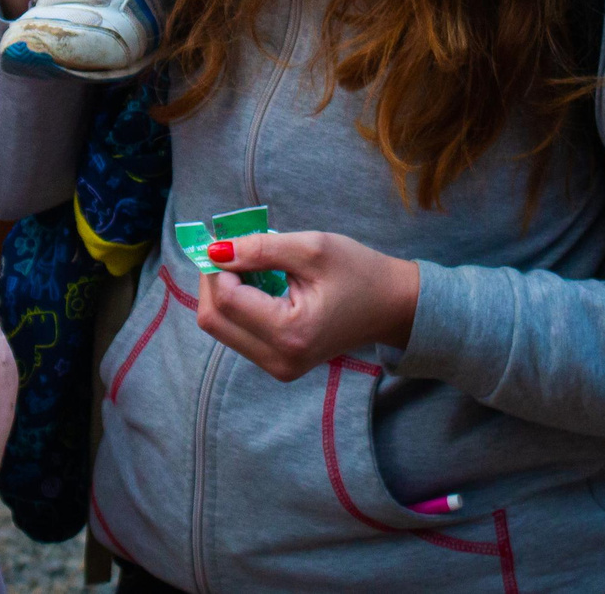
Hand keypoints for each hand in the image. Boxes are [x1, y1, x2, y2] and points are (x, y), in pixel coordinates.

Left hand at [193, 230, 421, 382]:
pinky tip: (260, 284)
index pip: (226, 299)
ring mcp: (277, 367)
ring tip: (253, 266)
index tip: (227, 238)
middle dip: (214, 280)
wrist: (391, 306)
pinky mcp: (277, 363)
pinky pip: (237, 332)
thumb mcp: (311, 249)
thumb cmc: (358, 272)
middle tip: (232, 249)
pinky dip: (238, 304)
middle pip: (213, 319)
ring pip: (220, 327)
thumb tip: (214, 250)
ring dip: (224, 291)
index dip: (217, 264)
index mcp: (290, 333)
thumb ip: (259, 248)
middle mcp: (279, 360)